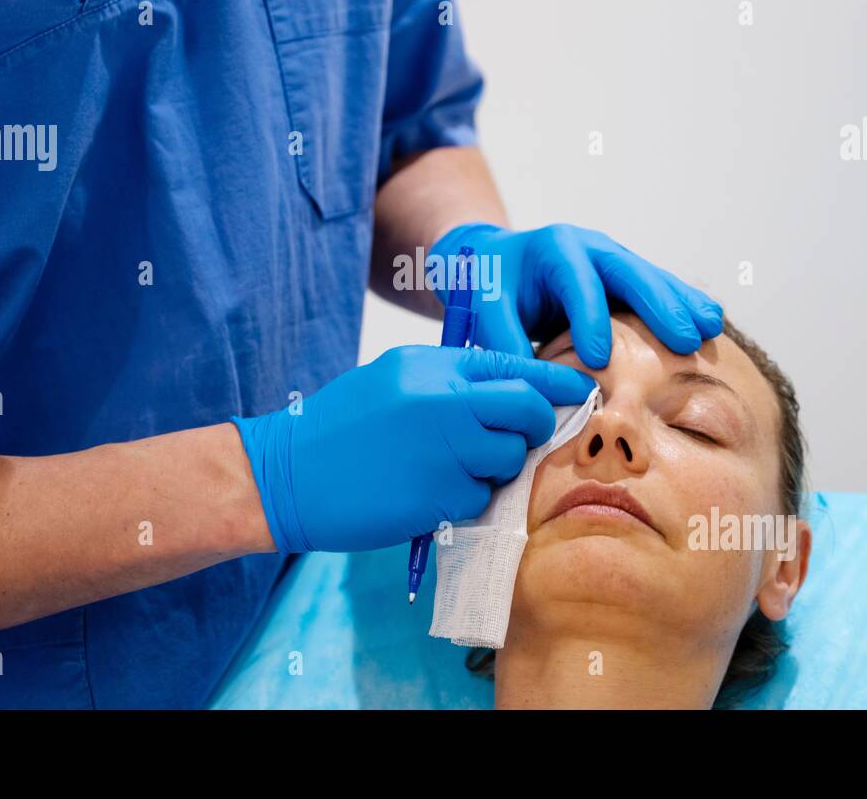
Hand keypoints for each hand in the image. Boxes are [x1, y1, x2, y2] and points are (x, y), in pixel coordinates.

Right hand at [232, 345, 596, 552]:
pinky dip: (463, 501)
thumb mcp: (392, 381)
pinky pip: (479, 499)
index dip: (554, 381)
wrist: (285, 475)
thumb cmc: (339, 429)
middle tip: (516, 439)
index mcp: (431, 366)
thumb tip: (509, 394)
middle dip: (532, 426)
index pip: (513, 365)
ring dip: (493, 469)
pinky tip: (425, 494)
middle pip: (525, 409)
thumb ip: (449, 383)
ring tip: (449, 470)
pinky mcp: (436, 496)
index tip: (581, 391)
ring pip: (507, 458)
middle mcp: (442, 401)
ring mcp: (442, 449)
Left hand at [431, 222, 722, 367]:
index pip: (577, 283)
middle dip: (657, 306)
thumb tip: (529, 383)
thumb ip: (502, 338)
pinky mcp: (627, 278)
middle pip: (630, 273)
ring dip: (682, 305)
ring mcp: (614, 260)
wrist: (501, 260)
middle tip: (683, 339)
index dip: (588, 319)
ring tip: (710, 329)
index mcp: (554, 249)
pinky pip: (660, 288)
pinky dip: (684, 304)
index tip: (597, 357)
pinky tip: (711, 323)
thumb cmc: (492, 283)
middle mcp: (591, 248)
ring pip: (653, 280)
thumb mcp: (485, 304)